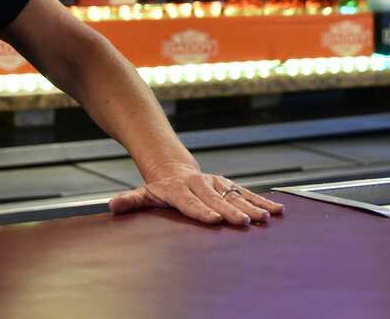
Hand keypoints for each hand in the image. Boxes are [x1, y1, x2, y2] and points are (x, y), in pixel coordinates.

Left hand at [109, 162, 284, 227]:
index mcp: (179, 190)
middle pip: (216, 201)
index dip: (201, 211)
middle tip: (245, 222)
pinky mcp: (227, 184)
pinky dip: (262, 201)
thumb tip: (112, 206)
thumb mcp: (143, 193)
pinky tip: (277, 210)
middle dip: (231, 212)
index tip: (214, 220)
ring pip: (235, 195)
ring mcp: (215, 184)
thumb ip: (130, 201)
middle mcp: (200, 185)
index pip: (190, 202)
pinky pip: (246, 193)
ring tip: (267, 217)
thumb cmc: (158, 186)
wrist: (173, 166)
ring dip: (252, 207)